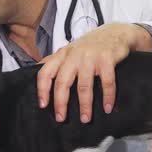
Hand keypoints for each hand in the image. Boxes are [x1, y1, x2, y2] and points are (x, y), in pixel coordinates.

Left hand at [37, 23, 151, 122]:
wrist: (115, 33)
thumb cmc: (90, 45)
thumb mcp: (69, 50)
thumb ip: (54, 60)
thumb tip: (36, 69)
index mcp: (62, 55)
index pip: (45, 72)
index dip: (42, 90)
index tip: (43, 105)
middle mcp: (74, 55)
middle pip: (62, 82)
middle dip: (61, 103)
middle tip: (61, 118)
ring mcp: (90, 57)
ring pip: (84, 85)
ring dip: (85, 105)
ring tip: (86, 118)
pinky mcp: (107, 59)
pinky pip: (106, 82)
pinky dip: (108, 97)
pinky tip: (107, 107)